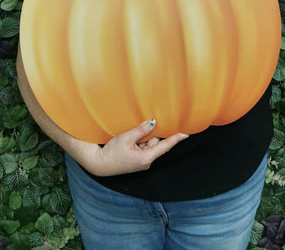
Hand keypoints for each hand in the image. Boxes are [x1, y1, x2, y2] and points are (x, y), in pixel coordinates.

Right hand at [74, 120, 188, 176]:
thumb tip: (153, 123)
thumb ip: (141, 130)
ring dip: (146, 136)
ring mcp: (141, 161)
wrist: (99, 163)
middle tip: (159, 120)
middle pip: (156, 143)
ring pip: (149, 144)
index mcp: (146, 158)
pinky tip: (135, 133)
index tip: (186, 133)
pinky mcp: (136, 160)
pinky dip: (141, 140)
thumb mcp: (126, 138)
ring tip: (140, 127)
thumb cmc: (111, 152)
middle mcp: (146, 161)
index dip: (176, 139)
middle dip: (156, 133)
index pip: (165, 146)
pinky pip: (143, 147)